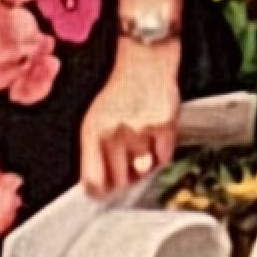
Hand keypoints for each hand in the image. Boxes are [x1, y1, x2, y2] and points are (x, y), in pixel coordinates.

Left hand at [78, 42, 180, 194]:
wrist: (145, 62)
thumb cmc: (121, 93)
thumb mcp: (97, 119)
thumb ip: (95, 153)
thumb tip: (100, 186)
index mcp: (92, 132)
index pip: (92, 180)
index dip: (100, 192)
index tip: (106, 193)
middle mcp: (113, 133)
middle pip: (120, 181)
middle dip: (127, 176)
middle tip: (131, 160)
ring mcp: (139, 130)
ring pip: (144, 170)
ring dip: (146, 162)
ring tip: (144, 140)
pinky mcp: (162, 126)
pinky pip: (164, 157)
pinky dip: (163, 150)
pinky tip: (157, 132)